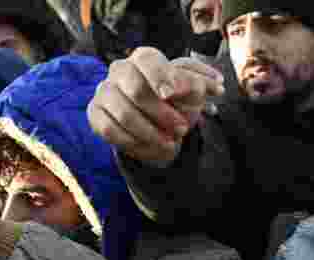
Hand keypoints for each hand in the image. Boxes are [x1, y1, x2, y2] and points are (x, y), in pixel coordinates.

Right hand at [88, 47, 224, 167]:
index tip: (173, 94)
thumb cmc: (174, 100)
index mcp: (143, 57)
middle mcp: (120, 70)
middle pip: (136, 89)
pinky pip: (111, 131)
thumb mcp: (192, 91)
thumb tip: (217, 86)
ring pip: (124, 114)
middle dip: (162, 113)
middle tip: (183, 130)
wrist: (153, 122)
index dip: (161, 76)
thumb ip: (203, 86)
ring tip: (171, 144)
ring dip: (151, 132)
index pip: (149, 61)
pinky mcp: (95, 114)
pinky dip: (134, 142)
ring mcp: (104, 92)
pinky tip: (152, 147)